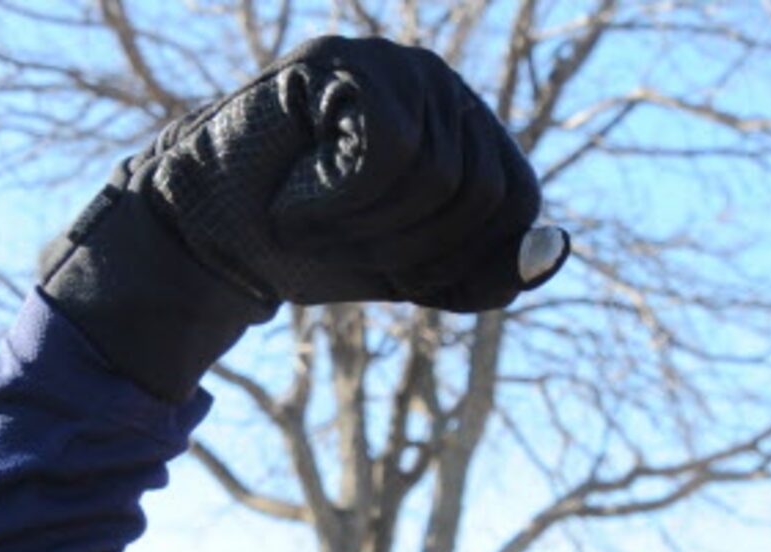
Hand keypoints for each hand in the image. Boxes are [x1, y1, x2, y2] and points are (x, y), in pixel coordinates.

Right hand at [38, 36, 569, 401]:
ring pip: (437, 176)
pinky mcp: (343, 60)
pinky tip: (298, 194)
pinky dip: (340, 198)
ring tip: (313, 214)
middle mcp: (444, 89)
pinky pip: (389, 152)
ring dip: (368, 224)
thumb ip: (493, 270)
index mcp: (473, 135)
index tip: (400, 272)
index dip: (466, 258)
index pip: (520, 205)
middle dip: (414, 244)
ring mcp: (395, 64)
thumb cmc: (320, 248)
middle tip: (344, 241)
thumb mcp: (423, 273)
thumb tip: (555, 249)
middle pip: (483, 192)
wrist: (215, 235)